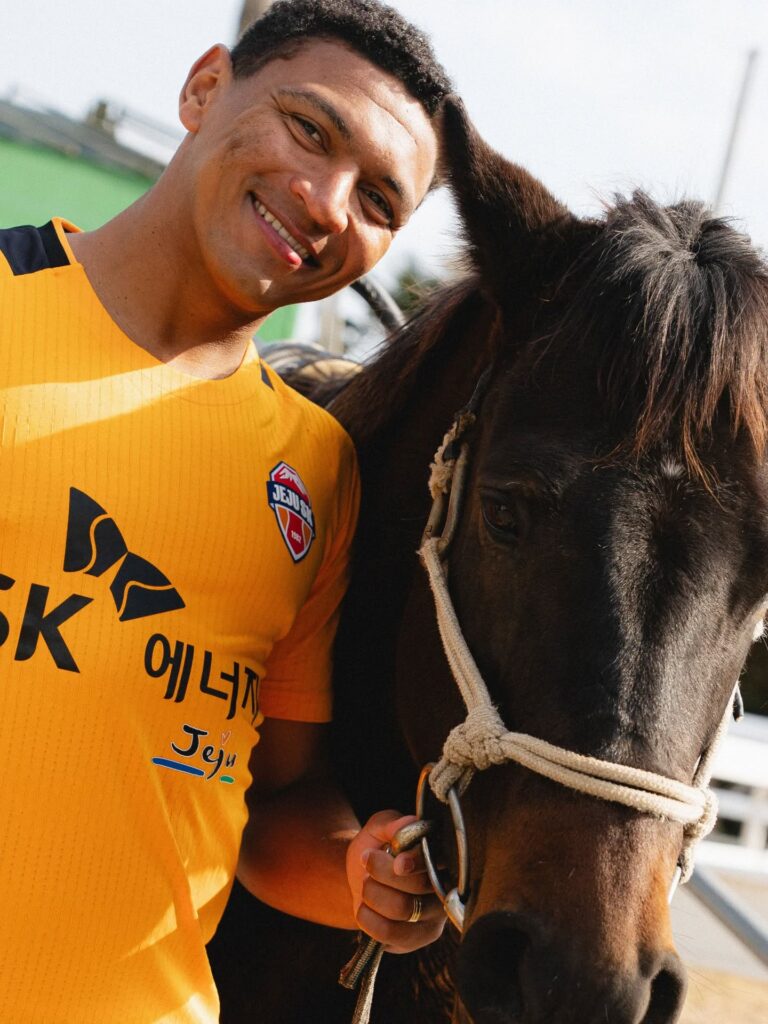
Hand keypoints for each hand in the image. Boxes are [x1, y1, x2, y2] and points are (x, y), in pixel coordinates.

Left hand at [346, 810, 445, 952]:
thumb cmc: (376, 849)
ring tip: (366, 885)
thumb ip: (390, 823)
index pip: (438, 860)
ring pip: (403, 909)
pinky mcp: (418, 939)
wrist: (361, 880)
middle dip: (382, 873)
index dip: (416, 862)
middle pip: (419, 886)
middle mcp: (445, 886)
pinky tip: (364, 908)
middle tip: (367, 861)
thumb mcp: (377, 829)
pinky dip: (369, 919)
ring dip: (373, 894)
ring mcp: (434, 917)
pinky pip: (392, 934)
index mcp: (441, 855)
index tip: (397, 861)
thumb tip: (409, 822)